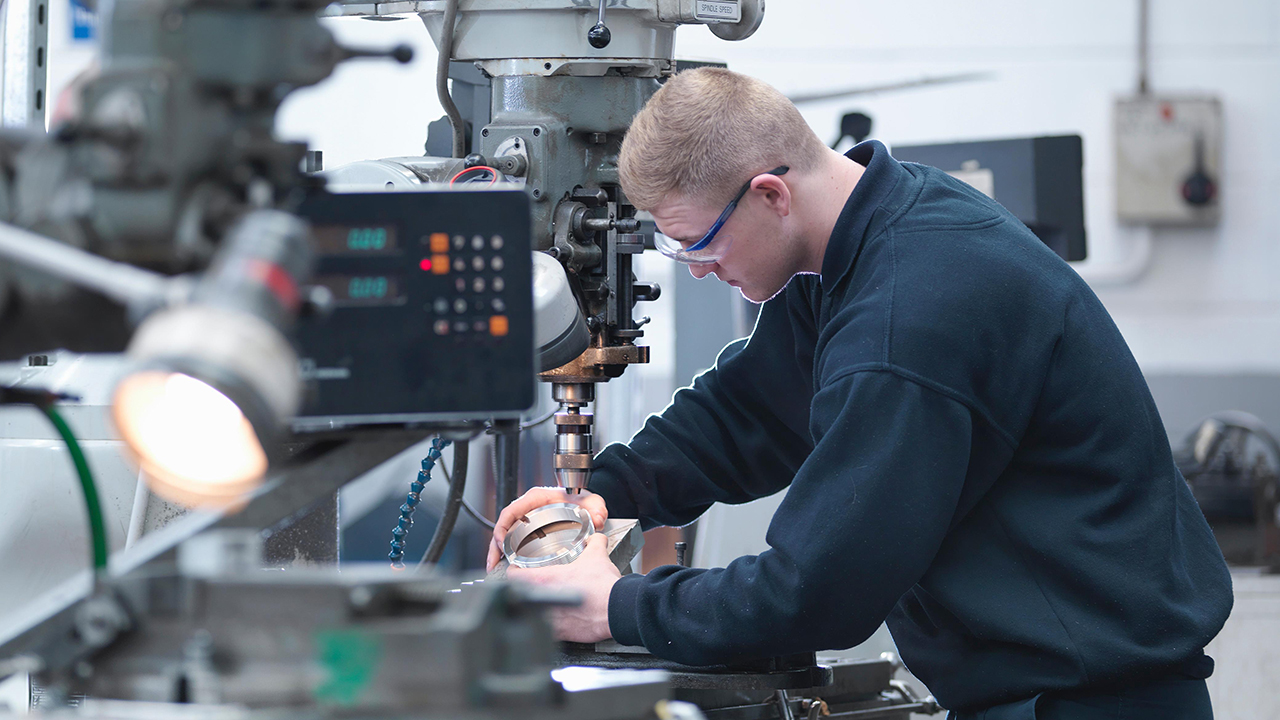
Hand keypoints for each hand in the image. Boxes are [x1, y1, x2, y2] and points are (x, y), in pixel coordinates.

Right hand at [488, 486, 607, 570]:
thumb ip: (596, 508)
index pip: (512, 510)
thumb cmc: (582, 499)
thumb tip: (597, 517)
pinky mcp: (529, 531)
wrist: (585, 504)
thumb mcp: (591, 501)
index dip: (503, 526)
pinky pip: (513, 541)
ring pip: (506, 536)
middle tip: (494, 562)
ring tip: (493, 568)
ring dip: (497, 552)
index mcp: (537, 498)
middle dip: (495, 545)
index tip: (501, 541)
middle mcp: (528, 509)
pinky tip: (503, 567)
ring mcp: (527, 520)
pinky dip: (506, 554)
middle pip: (504, 526)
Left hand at [506, 533, 618, 642]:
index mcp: (545, 580)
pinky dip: (548, 626)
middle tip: (532, 586)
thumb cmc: (603, 587)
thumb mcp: (597, 556)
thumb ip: (594, 542)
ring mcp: (549, 620)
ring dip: (535, 609)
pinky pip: (546, 631)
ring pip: (531, 614)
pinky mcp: (560, 635)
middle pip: (520, 596)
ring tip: (544, 604)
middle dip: (525, 590)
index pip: (513, 576)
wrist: (617, 610)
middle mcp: (543, 601)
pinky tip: (556, 620)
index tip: (516, 570)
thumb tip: (596, 538)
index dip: (513, 571)